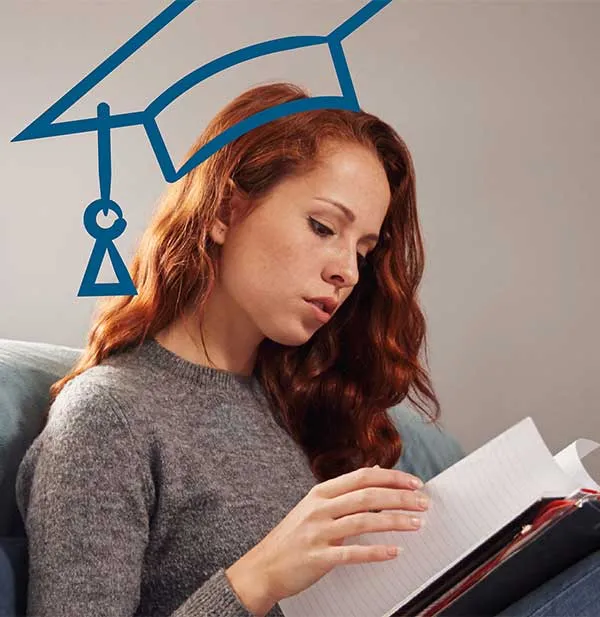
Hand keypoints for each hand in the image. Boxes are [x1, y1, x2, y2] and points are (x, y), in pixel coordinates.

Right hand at [227, 465, 428, 612]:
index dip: (392, 477)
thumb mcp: (315, 505)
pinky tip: (395, 552)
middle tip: (424, 502)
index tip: (415, 482)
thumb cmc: (294, 536)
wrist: (264, 566)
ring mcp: (319, 532)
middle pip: (368, 496)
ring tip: (417, 523)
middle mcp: (320, 508)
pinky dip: (376, 552)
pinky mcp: (319, 557)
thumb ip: (345, 489)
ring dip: (395, 522)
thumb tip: (374, 470)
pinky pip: (353, 553)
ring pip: (365, 521)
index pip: (363, 477)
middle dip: (400, 497)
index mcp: (321, 492)